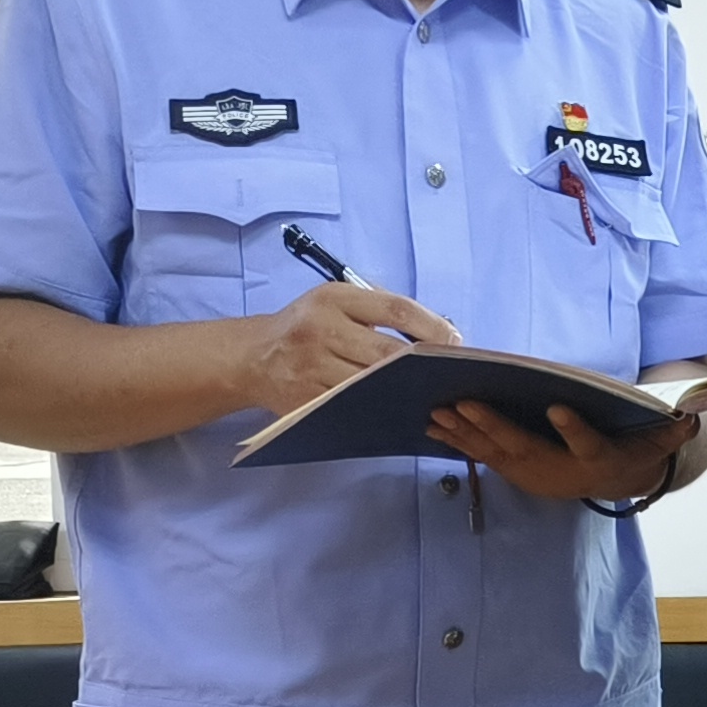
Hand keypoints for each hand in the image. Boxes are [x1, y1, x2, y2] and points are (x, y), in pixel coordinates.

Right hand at [230, 282, 452, 415]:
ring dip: (404, 390)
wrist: (252, 357)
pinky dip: (378, 407)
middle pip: (387, 352)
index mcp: (333, 298)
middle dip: (423, 365)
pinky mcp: (306, 399)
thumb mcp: (334, 300)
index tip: (454, 340)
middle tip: (449, 373)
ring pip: (372, 384)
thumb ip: (378, 308)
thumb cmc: (305, 326)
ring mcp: (311, 367)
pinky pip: (352, 406)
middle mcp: (320, 329)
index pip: (394, 308)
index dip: (431, 326)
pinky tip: (397, 407)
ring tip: (429, 391)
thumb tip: (438, 328)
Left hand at [427, 399, 695, 503]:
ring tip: (436, 412)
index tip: (558, 409)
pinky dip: (458, 441)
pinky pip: (484, 456)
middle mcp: (559, 471)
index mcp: (595, 458)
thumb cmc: (631, 450)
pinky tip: (433, 425)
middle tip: (463, 404)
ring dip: (465, 434)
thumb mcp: (657, 443)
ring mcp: (534, 474)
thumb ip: (673, 431)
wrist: (612, 482)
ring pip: (496, 454)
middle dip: (493, 427)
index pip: (588, 444)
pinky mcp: (516, 471)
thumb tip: (694, 416)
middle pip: (525, 449)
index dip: (575, 430)